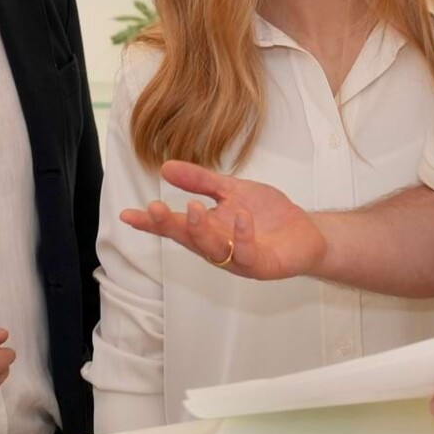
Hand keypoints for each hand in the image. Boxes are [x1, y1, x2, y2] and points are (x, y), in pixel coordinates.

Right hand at [117, 160, 326, 280]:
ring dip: (202, 231)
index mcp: (207, 230)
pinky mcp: (262, 265)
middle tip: (155, 210)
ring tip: (193, 209)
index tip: (128, 215)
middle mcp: (217, 247)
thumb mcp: (231, 190)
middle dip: (171, 226)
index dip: (151, 224)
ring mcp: (238, 259)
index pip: (174, 226)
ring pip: (214, 250)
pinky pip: (248, 253)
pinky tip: (239, 217)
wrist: (305, 233)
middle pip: (188, 240)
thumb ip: (200, 181)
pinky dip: (242, 236)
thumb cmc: (266, 215)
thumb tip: (165, 167)